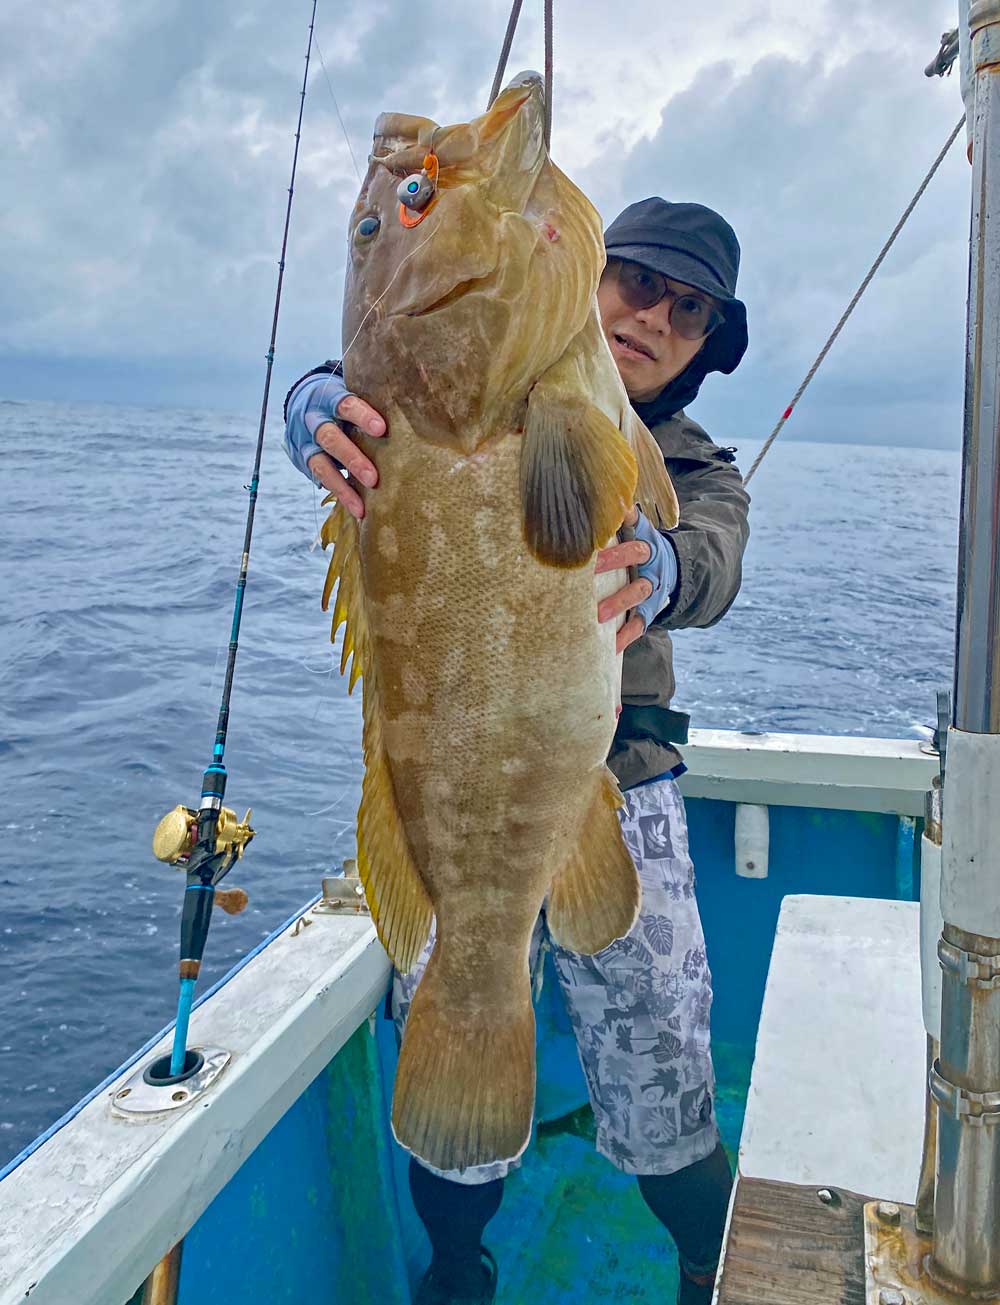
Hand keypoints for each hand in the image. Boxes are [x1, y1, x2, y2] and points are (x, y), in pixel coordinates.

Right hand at [307, 394, 386, 520]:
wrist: (302, 404)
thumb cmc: (343, 398)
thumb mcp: (354, 388)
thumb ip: (379, 391)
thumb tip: (425, 375)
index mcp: (329, 396)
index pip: (344, 403)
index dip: (361, 416)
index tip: (381, 429)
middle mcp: (314, 419)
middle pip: (330, 437)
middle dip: (352, 458)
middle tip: (373, 478)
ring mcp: (307, 441)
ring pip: (321, 463)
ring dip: (343, 485)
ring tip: (362, 505)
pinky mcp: (305, 460)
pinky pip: (321, 479)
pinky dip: (340, 494)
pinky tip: (357, 508)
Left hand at [595, 506, 677, 652]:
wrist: (669, 571)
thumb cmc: (636, 547)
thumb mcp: (634, 528)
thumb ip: (619, 515)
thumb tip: (604, 492)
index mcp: (645, 537)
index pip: (635, 525)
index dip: (621, 520)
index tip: (600, 523)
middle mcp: (652, 560)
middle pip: (637, 557)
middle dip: (615, 561)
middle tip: (588, 567)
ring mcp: (653, 587)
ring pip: (638, 593)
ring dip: (618, 603)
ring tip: (596, 615)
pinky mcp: (650, 610)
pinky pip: (639, 624)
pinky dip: (625, 636)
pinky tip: (609, 646)